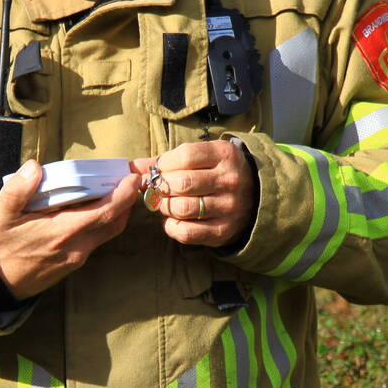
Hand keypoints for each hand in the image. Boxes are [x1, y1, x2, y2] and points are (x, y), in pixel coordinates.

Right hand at [0, 160, 141, 299]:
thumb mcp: (0, 215)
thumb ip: (17, 190)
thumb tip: (35, 167)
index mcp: (62, 232)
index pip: (105, 212)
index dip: (123, 194)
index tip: (133, 176)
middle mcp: (76, 247)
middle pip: (115, 222)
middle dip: (128, 199)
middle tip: (131, 177)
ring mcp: (78, 256)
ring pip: (109, 232)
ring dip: (119, 211)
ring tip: (118, 188)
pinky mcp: (76, 262)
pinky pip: (99, 238)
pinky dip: (106, 221)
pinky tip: (98, 207)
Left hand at [132, 140, 255, 247]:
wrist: (255, 198)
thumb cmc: (217, 172)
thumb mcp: (203, 157)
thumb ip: (168, 160)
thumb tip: (133, 167)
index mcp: (225, 155)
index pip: (185, 156)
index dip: (164, 164)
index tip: (158, 170)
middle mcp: (230, 180)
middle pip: (181, 183)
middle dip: (161, 186)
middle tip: (157, 188)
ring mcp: (228, 207)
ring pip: (181, 208)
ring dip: (164, 206)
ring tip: (164, 203)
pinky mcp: (222, 231)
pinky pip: (186, 232)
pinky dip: (171, 226)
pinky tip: (172, 219)